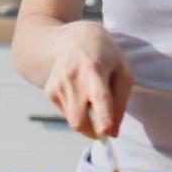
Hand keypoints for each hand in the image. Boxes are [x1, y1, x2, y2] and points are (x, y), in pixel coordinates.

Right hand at [42, 20, 130, 138]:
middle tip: (106, 127)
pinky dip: (76, 111)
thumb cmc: (105, 55)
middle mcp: (73, 77)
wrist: (72, 38)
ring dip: (86, 120)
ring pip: (73, 121)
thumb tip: (113, 133)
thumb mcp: (123, 71)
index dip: (104, 117)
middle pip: (80, 121)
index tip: (107, 132)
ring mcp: (57, 84)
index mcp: (95, 69)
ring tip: (92, 96)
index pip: (99, 97)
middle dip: (94, 132)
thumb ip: (121, 102)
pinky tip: (80, 92)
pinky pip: (66, 114)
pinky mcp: (49, 91)